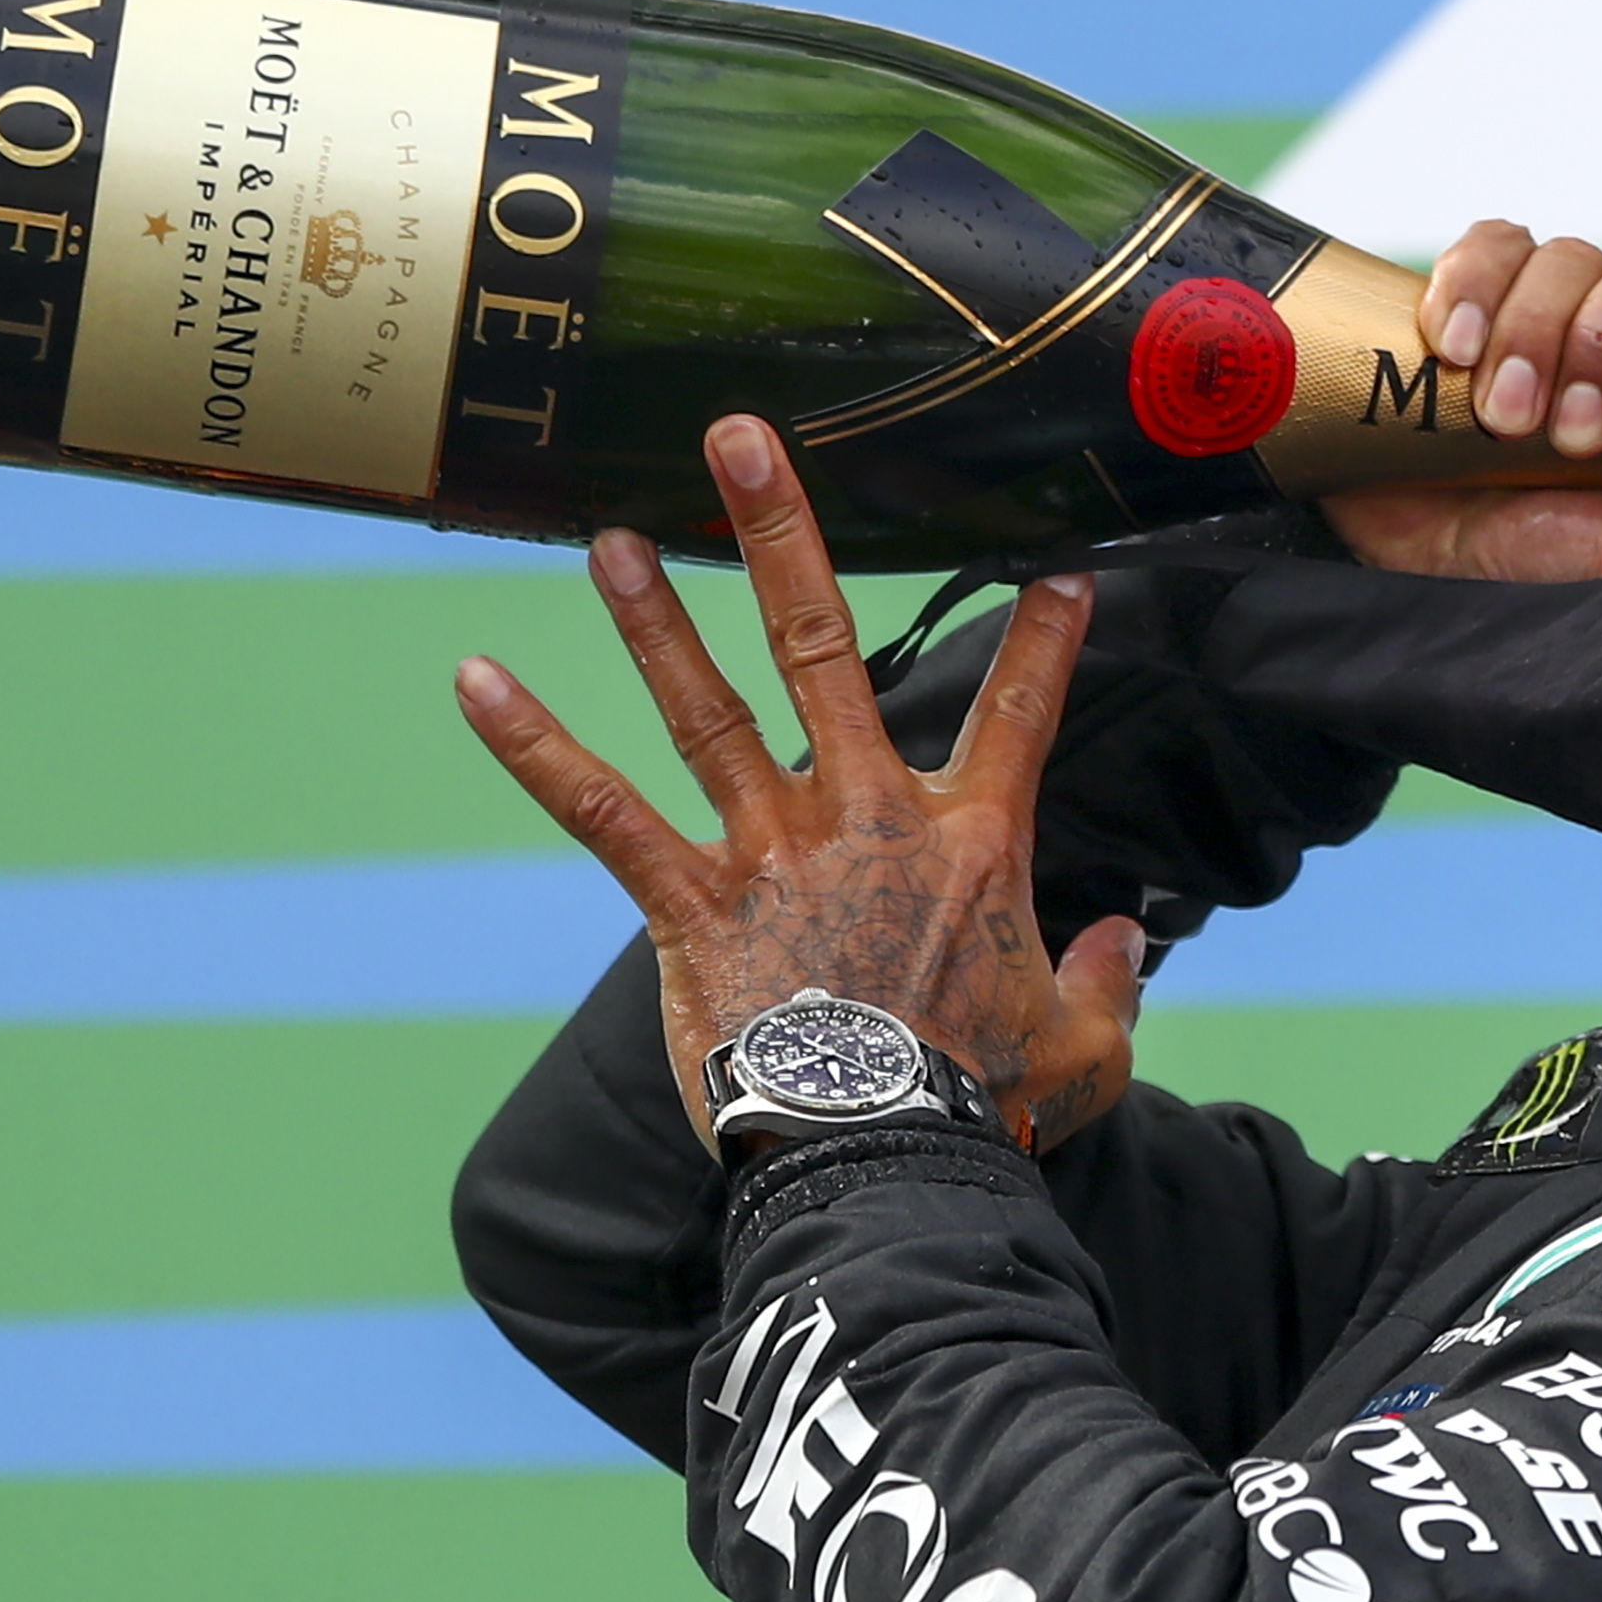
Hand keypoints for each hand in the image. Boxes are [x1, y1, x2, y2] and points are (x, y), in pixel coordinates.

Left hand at [453, 415, 1144, 1154]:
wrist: (882, 1161)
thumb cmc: (988, 1109)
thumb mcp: (1086, 1048)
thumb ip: (1108, 979)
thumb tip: (1122, 939)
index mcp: (975, 844)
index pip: (1021, 713)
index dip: (1046, 640)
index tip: (1059, 573)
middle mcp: (870, 817)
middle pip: (824, 646)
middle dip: (783, 533)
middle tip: (743, 440)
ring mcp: (774, 852)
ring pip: (708, 708)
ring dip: (655, 618)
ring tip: (614, 537)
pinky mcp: (693, 905)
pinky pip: (603, 812)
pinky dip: (538, 746)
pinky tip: (479, 680)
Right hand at [1320, 219, 1601, 582]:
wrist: (1446, 596)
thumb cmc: (1566, 585)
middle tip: (1570, 438)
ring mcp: (1566, 319)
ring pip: (1570, 258)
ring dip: (1531, 332)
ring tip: (1503, 422)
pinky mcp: (1486, 303)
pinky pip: (1491, 248)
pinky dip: (1468, 285)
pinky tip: (1453, 348)